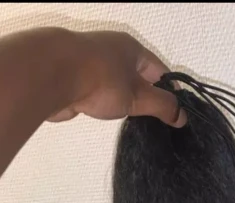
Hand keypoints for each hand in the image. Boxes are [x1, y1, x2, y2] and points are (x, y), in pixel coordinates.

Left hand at [49, 30, 186, 127]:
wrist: (52, 75)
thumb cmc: (101, 79)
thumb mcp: (138, 97)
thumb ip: (161, 107)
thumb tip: (182, 116)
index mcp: (131, 48)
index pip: (159, 70)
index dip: (169, 91)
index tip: (176, 112)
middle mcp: (111, 51)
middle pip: (136, 76)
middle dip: (146, 97)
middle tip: (155, 121)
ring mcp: (91, 64)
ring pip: (115, 84)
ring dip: (123, 101)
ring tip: (131, 122)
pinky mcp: (74, 79)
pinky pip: (97, 93)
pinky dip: (103, 104)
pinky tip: (105, 117)